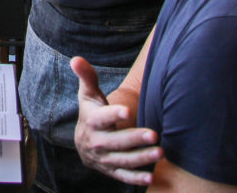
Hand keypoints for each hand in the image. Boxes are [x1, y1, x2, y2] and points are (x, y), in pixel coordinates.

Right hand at [71, 56, 161, 186]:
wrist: (84, 141)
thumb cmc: (92, 112)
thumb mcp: (88, 94)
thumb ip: (86, 76)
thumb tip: (76, 59)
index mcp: (91, 121)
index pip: (101, 118)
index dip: (114, 114)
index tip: (128, 110)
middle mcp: (96, 142)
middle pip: (115, 141)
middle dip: (134, 138)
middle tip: (154, 134)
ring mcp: (104, 158)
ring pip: (122, 160)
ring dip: (141, 158)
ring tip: (161, 152)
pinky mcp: (111, 170)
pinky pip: (123, 176)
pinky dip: (136, 178)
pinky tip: (151, 176)